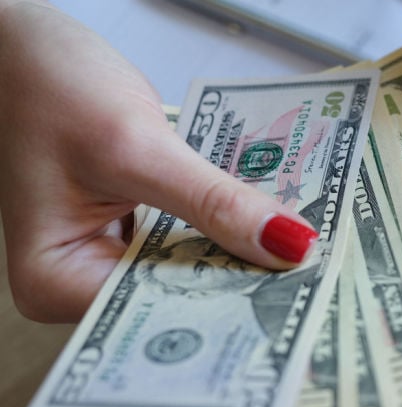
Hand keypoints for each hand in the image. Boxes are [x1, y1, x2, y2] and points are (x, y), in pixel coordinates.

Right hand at [0, 2, 315, 321]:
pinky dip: (229, 231)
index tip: (296, 313)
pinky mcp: (137, 230)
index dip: (229, 313)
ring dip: (243, 258)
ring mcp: (110, 254)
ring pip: (193, 270)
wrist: (20, 41)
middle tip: (318, 290)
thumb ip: (211, 201)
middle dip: (244, 287)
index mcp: (56, 281)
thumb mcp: (133, 146)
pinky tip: (274, 230)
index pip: (159, 316)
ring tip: (309, 263)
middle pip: (180, 299)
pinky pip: (193, 240)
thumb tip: (289, 246)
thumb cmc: (44, 83)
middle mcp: (81, 281)